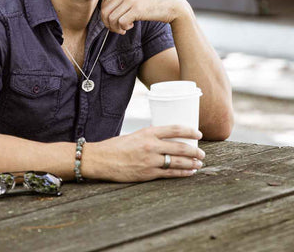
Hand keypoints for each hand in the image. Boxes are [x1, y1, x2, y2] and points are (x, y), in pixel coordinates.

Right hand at [83, 125, 204, 182]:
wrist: (101, 159)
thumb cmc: (116, 146)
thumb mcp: (134, 135)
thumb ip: (150, 138)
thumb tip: (167, 141)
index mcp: (147, 132)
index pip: (174, 129)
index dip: (189, 131)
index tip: (198, 133)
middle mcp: (151, 145)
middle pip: (180, 147)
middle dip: (194, 151)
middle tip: (202, 153)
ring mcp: (150, 161)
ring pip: (178, 162)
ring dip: (191, 163)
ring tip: (199, 163)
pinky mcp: (148, 173)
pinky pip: (170, 174)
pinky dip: (182, 173)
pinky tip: (189, 172)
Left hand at [101, 0, 188, 34]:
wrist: (172, 5)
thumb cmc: (152, 4)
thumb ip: (121, 1)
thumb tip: (104, 14)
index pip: (104, 4)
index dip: (106, 17)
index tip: (114, 23)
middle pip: (105, 12)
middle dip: (108, 24)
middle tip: (117, 29)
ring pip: (111, 18)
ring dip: (116, 28)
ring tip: (124, 28)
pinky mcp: (137, 9)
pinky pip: (120, 22)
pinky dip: (123, 28)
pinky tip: (131, 26)